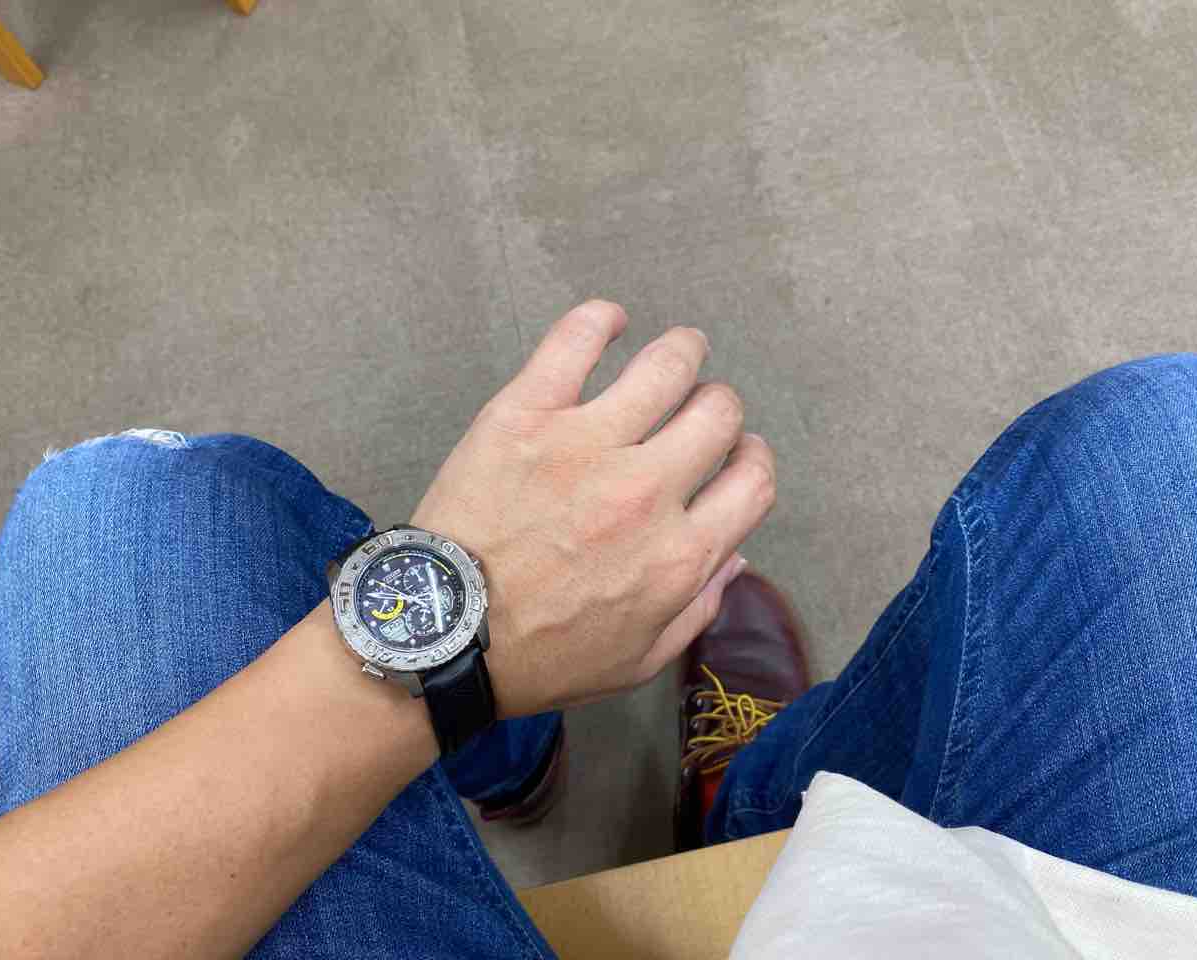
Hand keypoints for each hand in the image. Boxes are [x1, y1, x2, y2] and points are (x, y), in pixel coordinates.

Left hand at [412, 300, 775, 716]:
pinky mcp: (527, 413)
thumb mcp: (637, 658)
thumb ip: (696, 607)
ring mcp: (585, 444)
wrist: (441, 635)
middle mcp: (646, 491)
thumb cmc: (539, 657)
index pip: (754, 480)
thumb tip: (734, 556)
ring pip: (666, 366)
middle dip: (718, 408)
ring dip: (683, 352)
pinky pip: (577, 340)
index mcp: (678, 554)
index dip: (754, 459)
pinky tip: (610, 320)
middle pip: (718, 413)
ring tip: (679, 350)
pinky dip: (601, 319)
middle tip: (697, 410)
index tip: (738, 455)